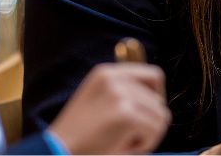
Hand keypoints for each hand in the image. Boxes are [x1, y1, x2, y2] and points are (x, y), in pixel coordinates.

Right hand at [47, 63, 170, 153]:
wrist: (58, 152)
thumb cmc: (79, 138)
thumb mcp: (98, 103)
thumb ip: (123, 93)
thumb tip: (157, 98)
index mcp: (106, 73)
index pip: (153, 75)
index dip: (157, 97)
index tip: (147, 115)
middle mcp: (113, 78)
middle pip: (159, 100)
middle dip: (148, 123)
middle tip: (125, 137)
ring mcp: (119, 95)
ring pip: (161, 116)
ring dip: (146, 135)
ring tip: (121, 142)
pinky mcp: (126, 114)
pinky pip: (155, 130)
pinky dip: (144, 144)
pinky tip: (121, 147)